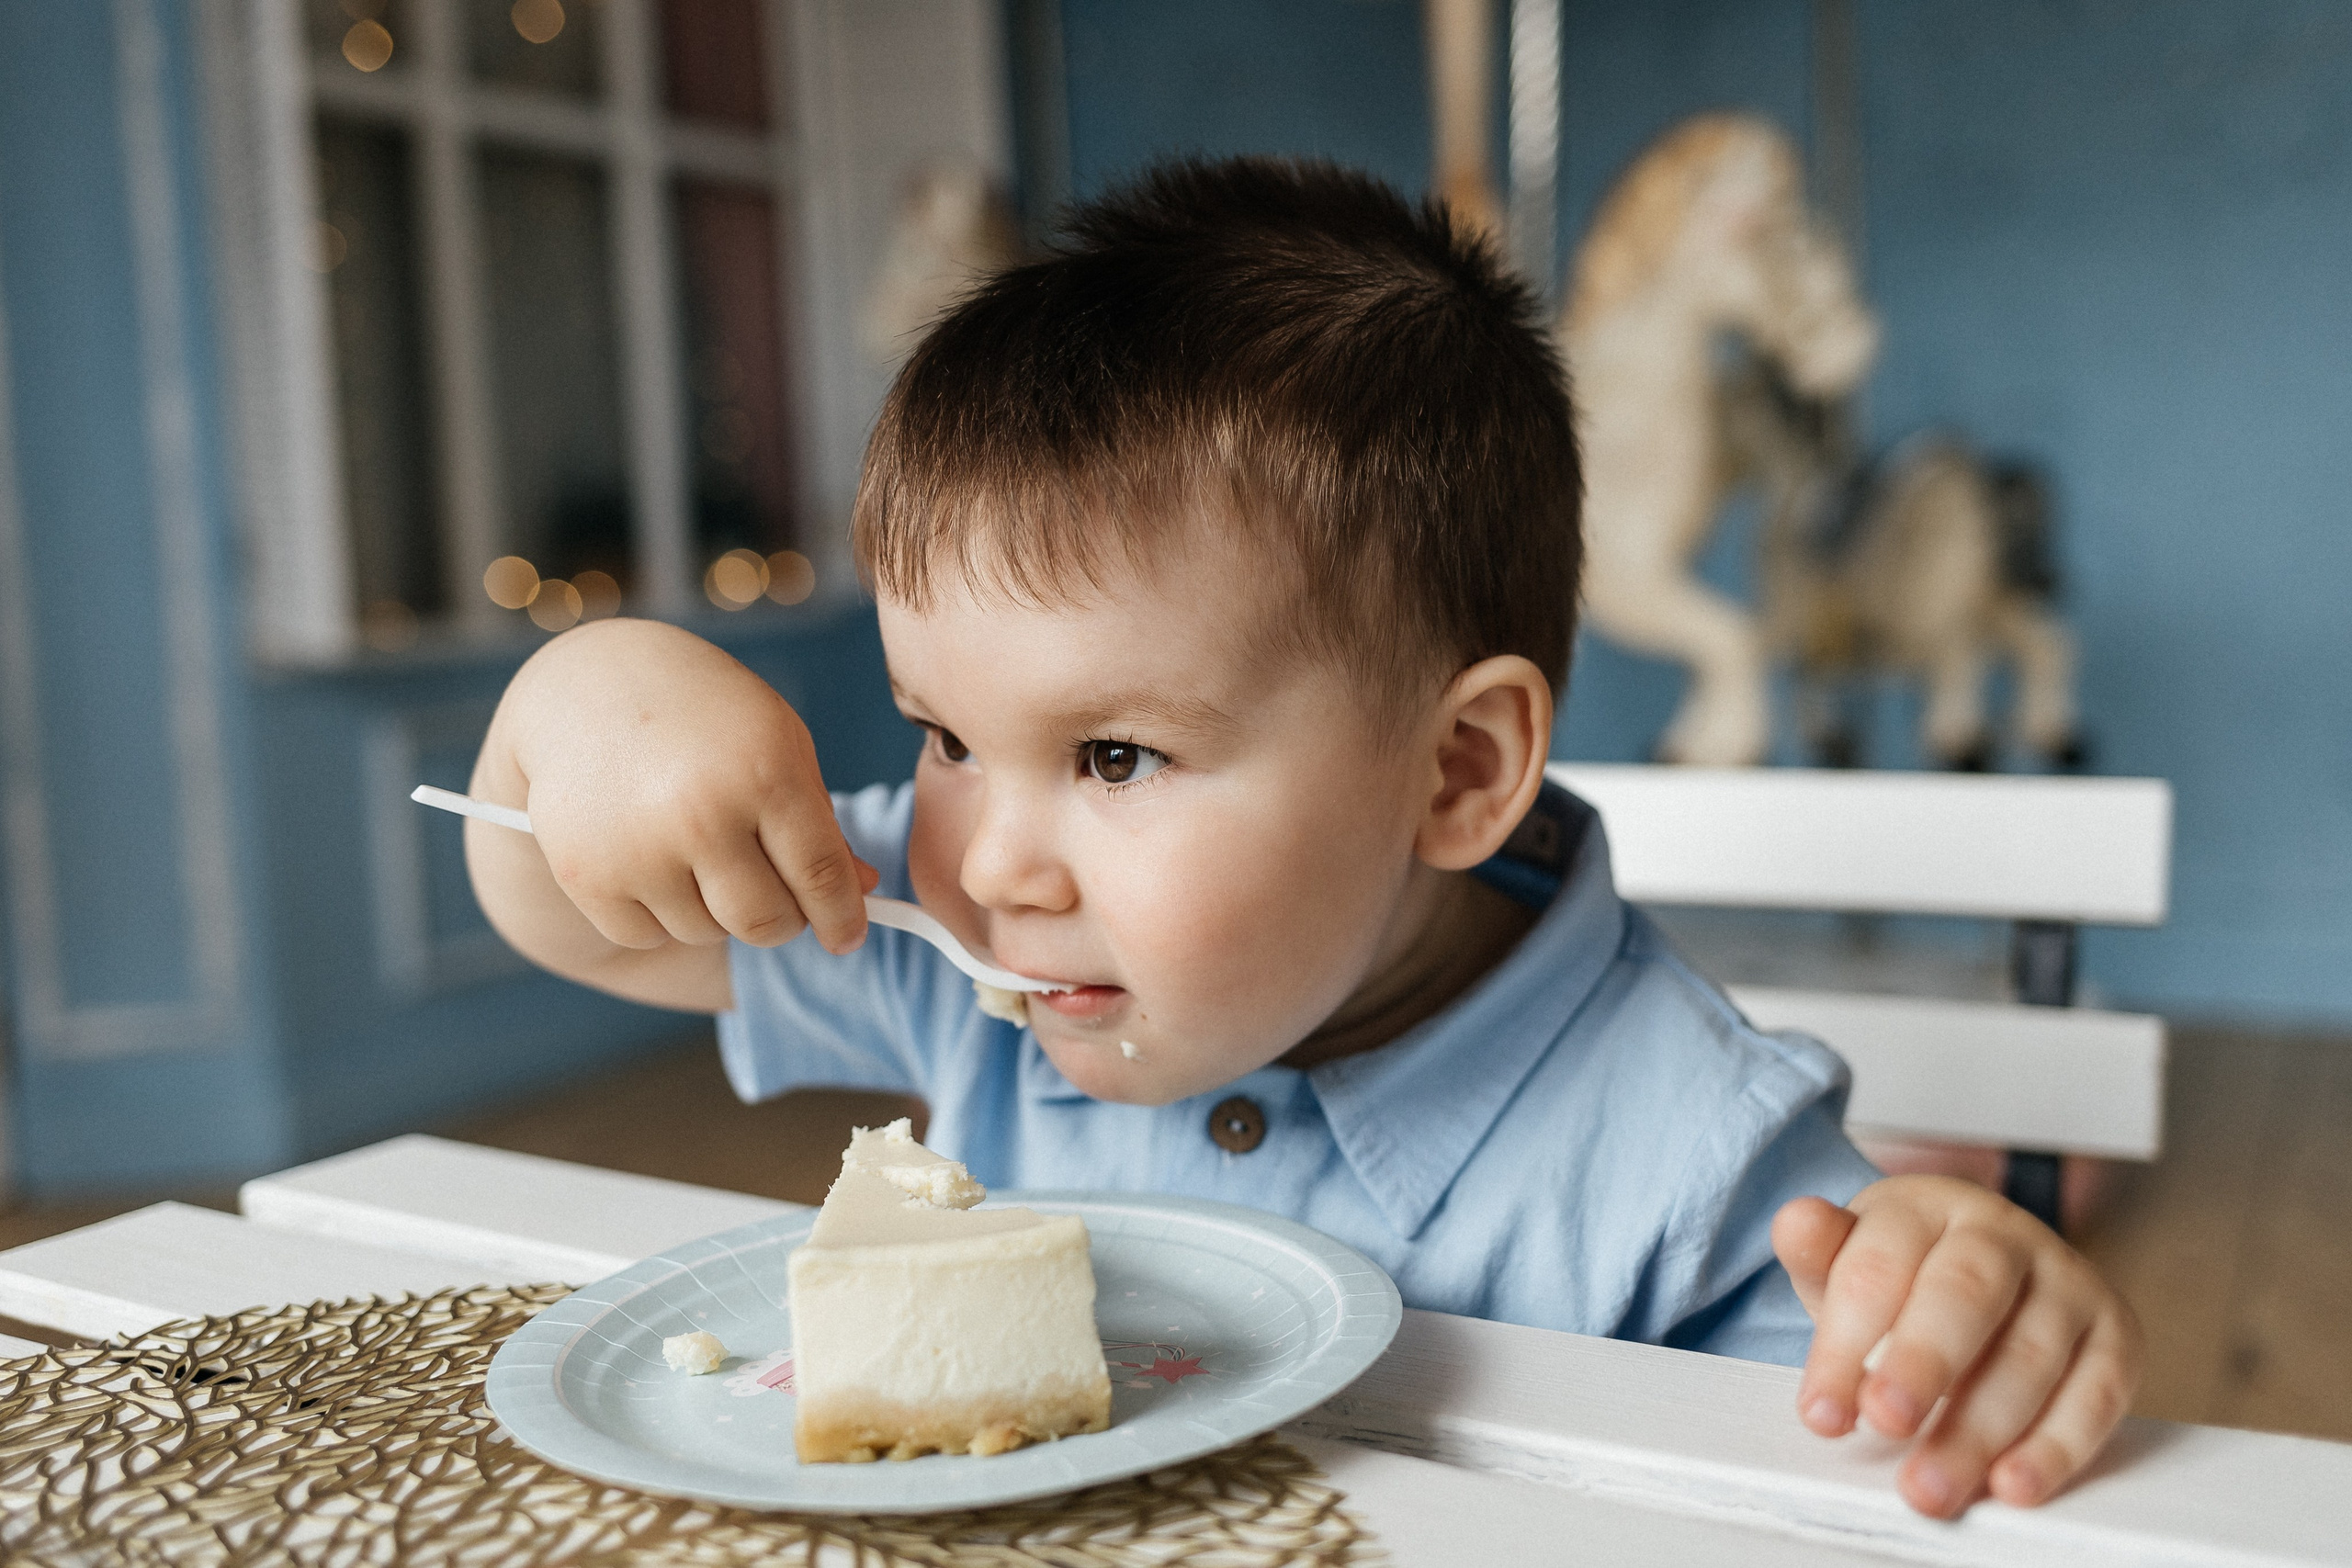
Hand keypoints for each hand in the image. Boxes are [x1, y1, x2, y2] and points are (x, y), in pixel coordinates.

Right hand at [484, 618, 874, 958]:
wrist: (587, 686)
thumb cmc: (703, 714)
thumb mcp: (778, 743)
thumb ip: (820, 821)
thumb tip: (860, 891)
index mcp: (764, 772)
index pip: (820, 874)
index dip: (842, 916)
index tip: (849, 936)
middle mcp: (702, 814)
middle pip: (766, 921)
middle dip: (783, 920)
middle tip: (778, 898)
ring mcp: (639, 849)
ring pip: (706, 932)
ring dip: (714, 910)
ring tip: (699, 850)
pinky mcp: (585, 875)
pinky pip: (645, 935)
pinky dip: (657, 914)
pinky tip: (650, 858)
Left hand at [1772, 1175, 2143, 1518]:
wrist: (1982, 1277)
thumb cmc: (1902, 1278)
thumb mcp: (1847, 1260)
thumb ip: (1818, 1252)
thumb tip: (1796, 1220)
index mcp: (1928, 1207)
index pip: (1879, 1268)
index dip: (1846, 1343)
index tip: (1822, 1414)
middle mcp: (2006, 1235)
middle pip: (1965, 1295)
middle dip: (1922, 1365)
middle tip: (1886, 1424)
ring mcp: (2069, 1281)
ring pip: (2031, 1354)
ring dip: (1979, 1429)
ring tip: (1931, 1486)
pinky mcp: (2117, 1335)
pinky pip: (2099, 1394)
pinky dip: (2057, 1446)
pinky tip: (2012, 1485)